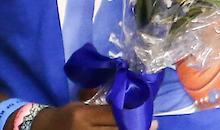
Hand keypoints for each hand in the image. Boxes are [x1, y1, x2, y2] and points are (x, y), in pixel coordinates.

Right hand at [31, 103, 150, 129]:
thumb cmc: (64, 116)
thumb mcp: (78, 105)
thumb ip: (96, 100)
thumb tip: (118, 92)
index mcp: (83, 117)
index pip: (112, 116)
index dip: (130, 114)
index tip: (145, 110)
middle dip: (138, 127)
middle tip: (154, 123)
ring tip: (149, 128)